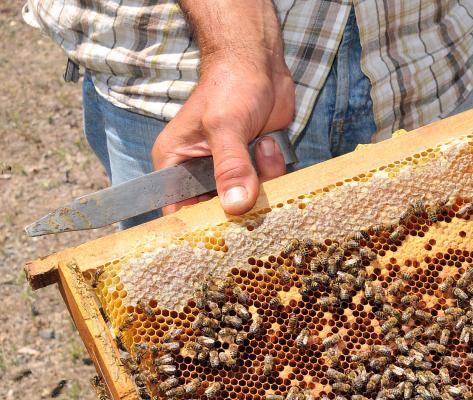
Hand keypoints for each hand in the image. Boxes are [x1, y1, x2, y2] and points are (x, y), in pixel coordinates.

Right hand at [152, 2, 294, 214]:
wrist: (260, 64)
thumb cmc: (229, 86)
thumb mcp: (225, 126)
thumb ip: (230, 166)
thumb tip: (236, 206)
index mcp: (174, 165)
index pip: (177, 211)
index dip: (196, 228)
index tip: (220, 237)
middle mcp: (199, 174)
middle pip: (217, 214)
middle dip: (239, 206)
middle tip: (254, 193)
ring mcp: (229, 173)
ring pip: (247, 203)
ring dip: (262, 182)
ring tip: (261, 146)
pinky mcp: (254, 169)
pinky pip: (268, 190)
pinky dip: (274, 173)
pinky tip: (270, 144)